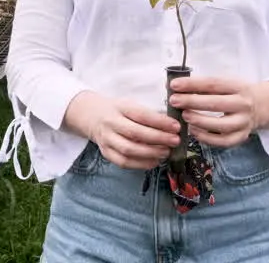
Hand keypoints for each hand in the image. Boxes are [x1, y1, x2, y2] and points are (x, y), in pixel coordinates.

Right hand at [65, 91, 182, 169]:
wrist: (92, 116)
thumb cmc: (118, 111)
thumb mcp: (130, 104)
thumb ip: (148, 114)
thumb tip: (172, 125)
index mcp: (120, 107)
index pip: (141, 115)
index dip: (160, 122)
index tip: (176, 126)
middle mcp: (111, 123)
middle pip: (135, 133)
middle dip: (158, 138)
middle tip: (175, 141)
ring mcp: (107, 139)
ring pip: (129, 150)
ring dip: (151, 153)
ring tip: (166, 152)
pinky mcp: (106, 153)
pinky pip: (124, 162)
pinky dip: (141, 164)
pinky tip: (154, 161)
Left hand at [168, 76, 261, 148]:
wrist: (262, 106)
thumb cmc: (236, 93)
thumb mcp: (226, 84)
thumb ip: (204, 87)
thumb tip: (175, 87)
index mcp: (239, 86)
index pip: (213, 84)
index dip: (192, 84)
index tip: (174, 85)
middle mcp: (243, 104)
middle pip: (216, 104)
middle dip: (192, 102)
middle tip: (174, 101)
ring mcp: (244, 122)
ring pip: (220, 125)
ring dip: (199, 121)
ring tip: (184, 117)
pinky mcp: (242, 136)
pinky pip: (223, 141)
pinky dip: (206, 138)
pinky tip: (194, 131)